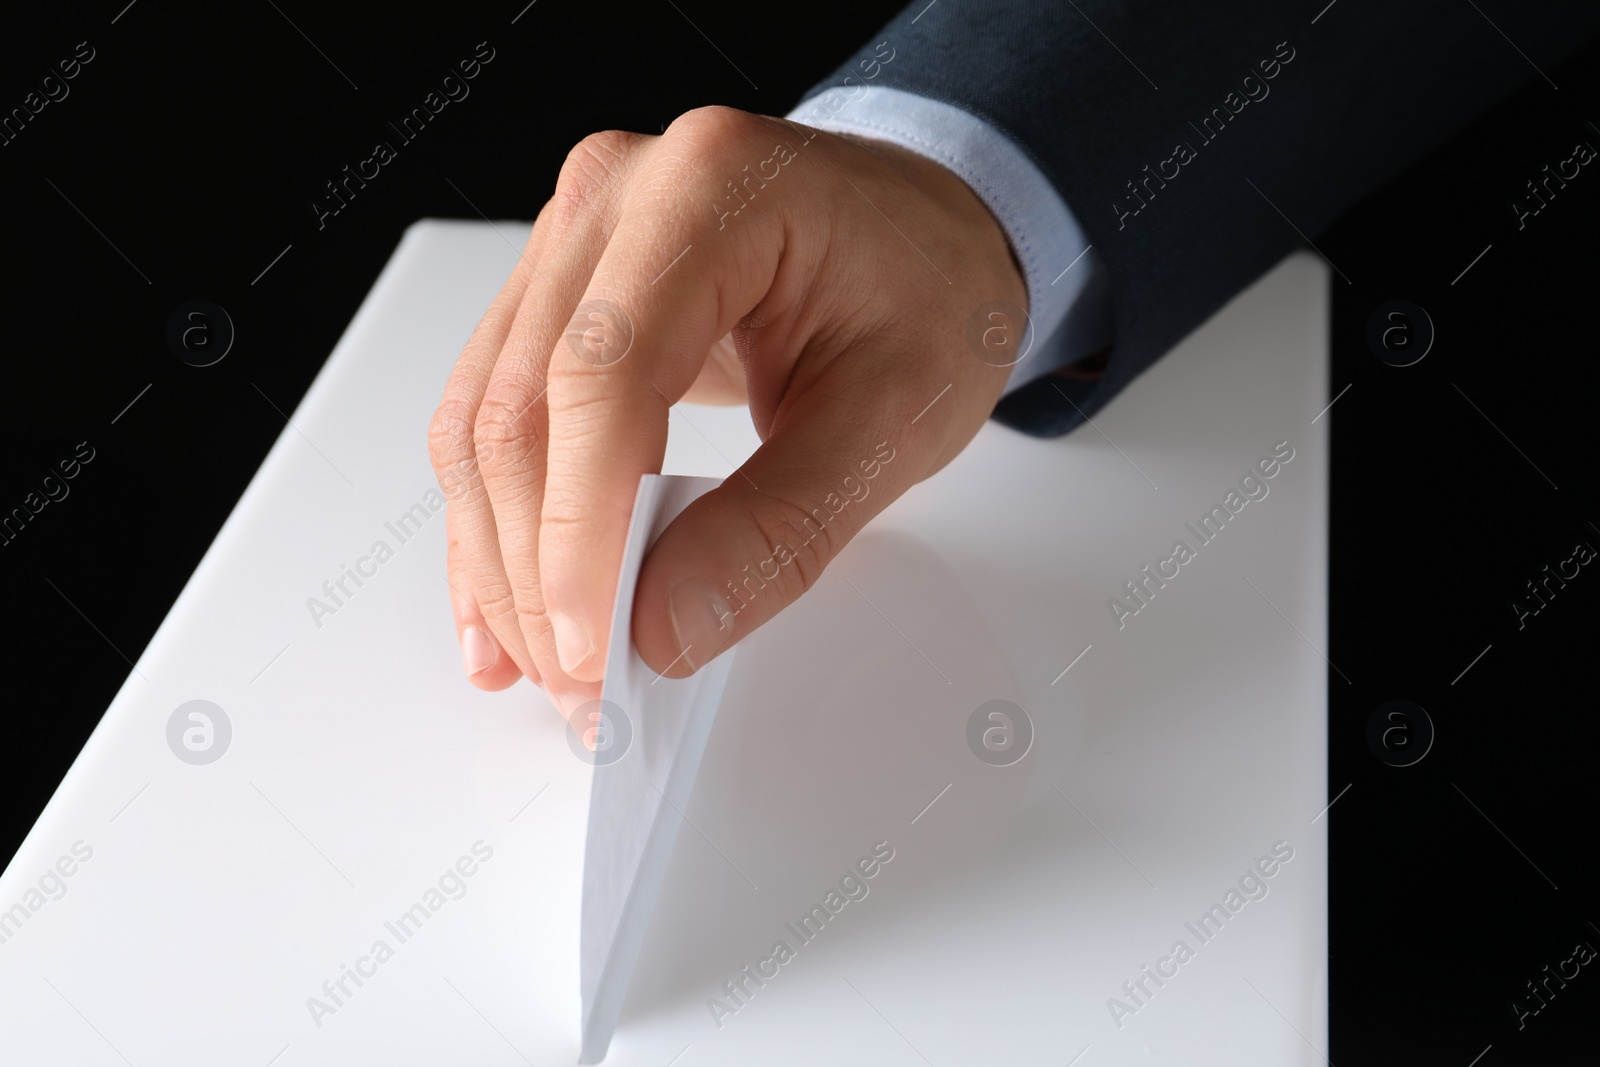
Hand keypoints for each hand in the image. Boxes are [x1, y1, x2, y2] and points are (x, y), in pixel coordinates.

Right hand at [428, 106, 1025, 715]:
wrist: (928, 238)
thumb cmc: (930, 293)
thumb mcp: (897, 419)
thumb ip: (782, 525)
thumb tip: (664, 625)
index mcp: (711, 186)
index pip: (601, 372)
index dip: (579, 530)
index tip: (596, 648)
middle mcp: (614, 193)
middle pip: (522, 406)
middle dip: (539, 573)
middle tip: (586, 690)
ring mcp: (573, 242)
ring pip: (485, 423)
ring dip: (503, 563)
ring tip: (545, 671)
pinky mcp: (557, 297)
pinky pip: (492, 416)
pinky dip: (495, 525)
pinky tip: (504, 611)